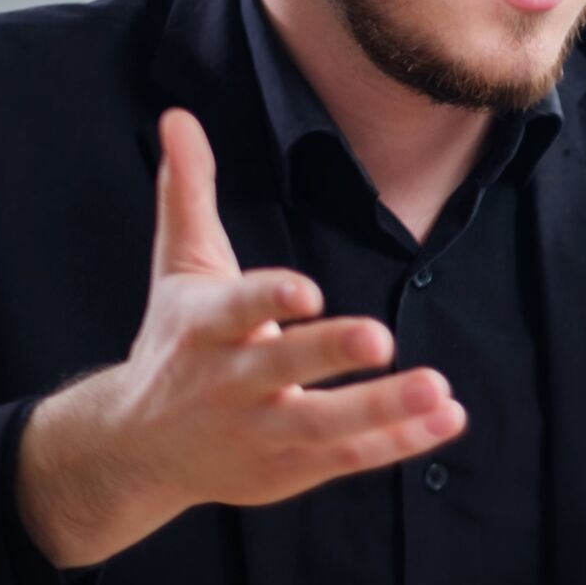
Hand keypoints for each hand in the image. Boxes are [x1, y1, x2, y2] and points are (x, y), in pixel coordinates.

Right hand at [15, 108, 466, 567]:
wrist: (137, 448)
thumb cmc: (174, 343)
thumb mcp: (178, 268)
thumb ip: (189, 193)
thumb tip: (178, 116)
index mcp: (203, 328)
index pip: (235, 308)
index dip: (268, 299)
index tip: (306, 291)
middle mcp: (230, 383)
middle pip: (281, 368)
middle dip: (328, 354)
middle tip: (381, 337)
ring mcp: (261, 431)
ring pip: (324, 424)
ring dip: (384, 408)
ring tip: (439, 388)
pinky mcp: (290, 468)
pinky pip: (350, 456)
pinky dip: (400, 440)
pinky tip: (448, 417)